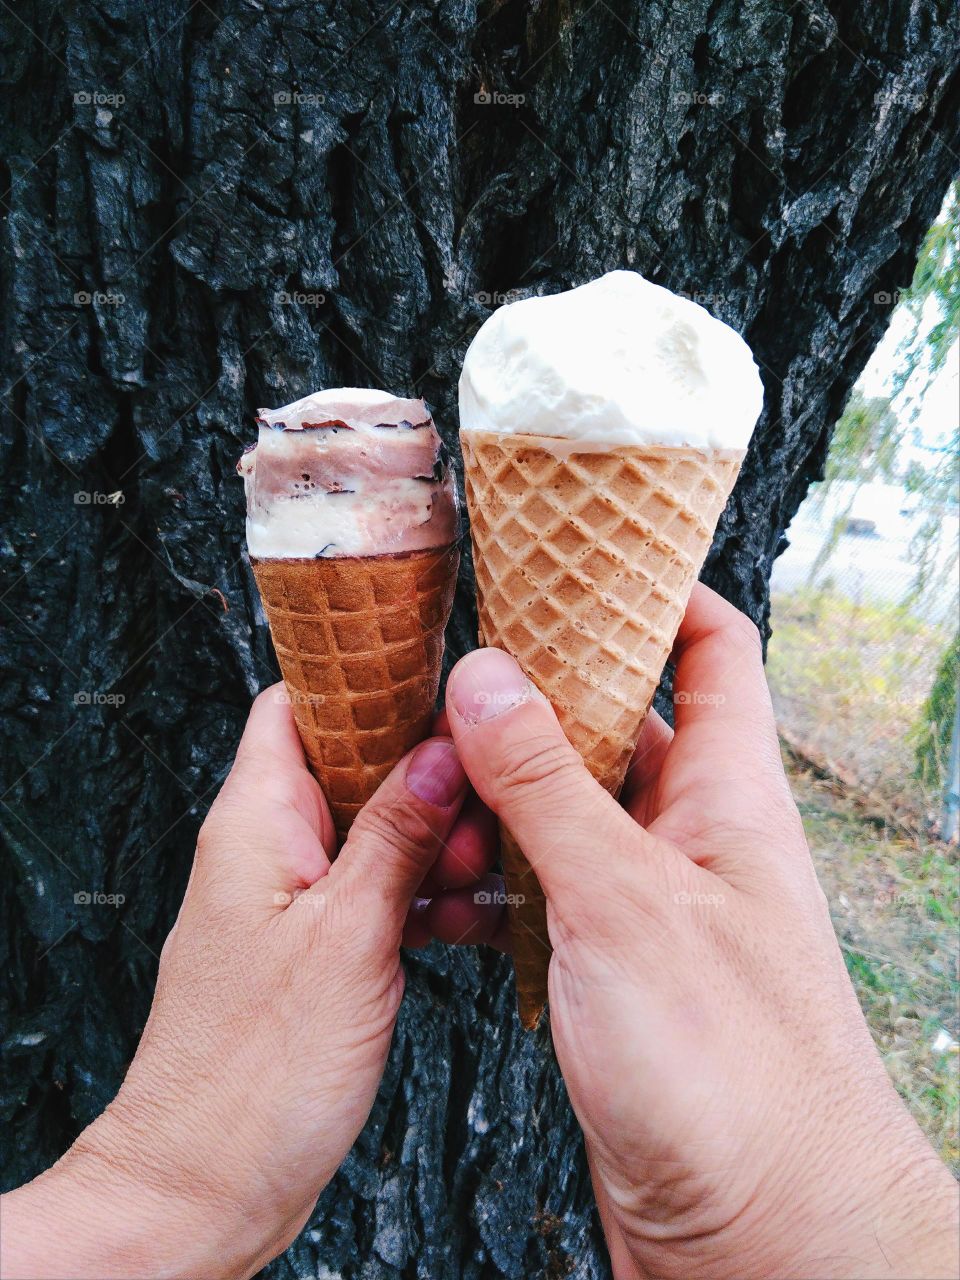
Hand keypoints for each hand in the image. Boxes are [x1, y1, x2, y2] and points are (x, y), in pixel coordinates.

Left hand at [1, 685, 492, 1279]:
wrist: (207, 1184)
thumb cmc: (255, 1074)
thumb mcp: (347, 936)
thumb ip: (396, 835)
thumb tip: (441, 751)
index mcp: (254, 822)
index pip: (298, 703)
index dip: (365, 679)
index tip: (437, 677)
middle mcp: (266, 848)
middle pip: (349, 761)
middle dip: (423, 766)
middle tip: (486, 786)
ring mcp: (289, 898)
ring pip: (371, 828)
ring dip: (430, 836)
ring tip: (486, 857)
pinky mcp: (311, 947)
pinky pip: (372, 888)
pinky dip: (419, 889)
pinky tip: (468, 907)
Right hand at [439, 585, 959, 1279]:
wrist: (765, 1240)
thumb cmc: (731, 1075)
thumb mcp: (624, 905)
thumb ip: (548, 787)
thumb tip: (484, 677)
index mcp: (726, 796)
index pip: (711, 647)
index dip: (653, 587)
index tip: (576, 551)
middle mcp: (694, 839)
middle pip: (618, 723)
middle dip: (537, 696)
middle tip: (448, 672)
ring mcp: (654, 907)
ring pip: (569, 814)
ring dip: (500, 799)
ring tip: (422, 788)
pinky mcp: (615, 971)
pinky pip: (548, 894)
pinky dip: (495, 881)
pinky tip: (440, 889)